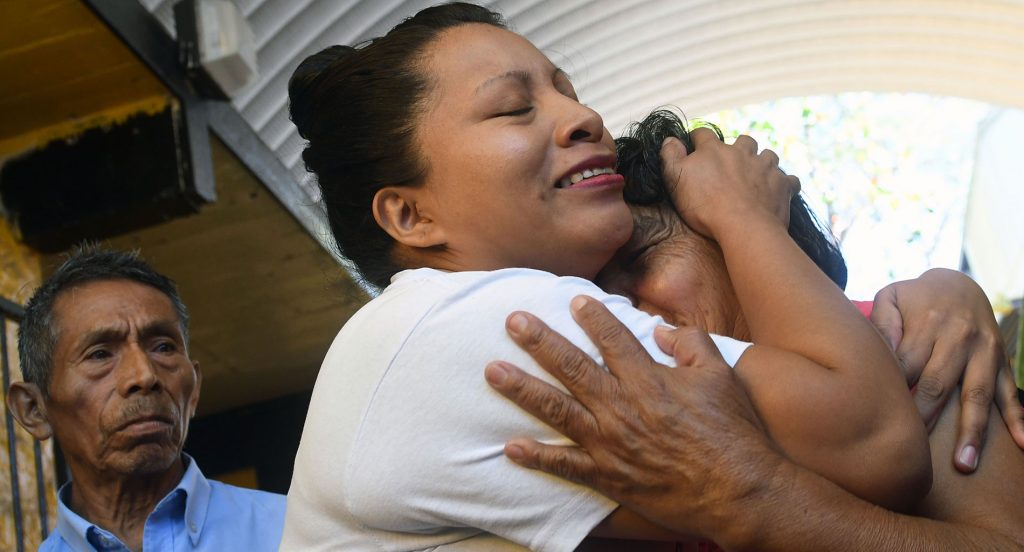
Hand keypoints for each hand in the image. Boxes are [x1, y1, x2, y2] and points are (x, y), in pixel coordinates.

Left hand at [484, 295, 781, 538]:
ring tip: (493, 371)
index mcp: (649, 380)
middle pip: (572, 367)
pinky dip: (538, 457)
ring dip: (523, 389)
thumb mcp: (721, 376)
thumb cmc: (733, 432)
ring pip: (558, 410)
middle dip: (539, 341)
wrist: (739, 491)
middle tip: (512, 321)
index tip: (573, 300)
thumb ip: (691, 343)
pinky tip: (511, 446)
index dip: (592, 316)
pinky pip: (566, 465)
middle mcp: (623, 407)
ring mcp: (611, 443)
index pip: (613, 339)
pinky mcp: (609, 475)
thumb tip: (661, 327)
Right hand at [660, 129, 798, 238]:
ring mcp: (765, 167)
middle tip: (732, 164)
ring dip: (763, 163)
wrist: (742, 227)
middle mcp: (742, 152)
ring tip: (757, 176)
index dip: (697, 138)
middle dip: (739, 148)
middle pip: (743, 141)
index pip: (703, 134)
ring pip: (768, 156)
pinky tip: (779, 191)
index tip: (694, 145)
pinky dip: (784, 184)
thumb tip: (670, 139)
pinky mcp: (782, 185)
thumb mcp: (675, 179)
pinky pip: (789, 180)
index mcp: (714, 150)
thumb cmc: (704, 206)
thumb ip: (670, 156)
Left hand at [870, 268, 1023, 471]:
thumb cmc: (914, 297)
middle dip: (925, 419)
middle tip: (913, 453)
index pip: (906, 366)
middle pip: (938, 385)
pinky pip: (1010, 393)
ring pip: (977, 395)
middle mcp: (959, 339)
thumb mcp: (892, 297)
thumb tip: (879, 352)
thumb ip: (882, 323)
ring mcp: (984, 352)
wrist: (958, 281)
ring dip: (971, 431)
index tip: (879, 418)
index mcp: (928, 324)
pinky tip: (1022, 443)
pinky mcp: (1001, 361)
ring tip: (964, 464)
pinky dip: (1018, 418)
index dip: (892, 391)